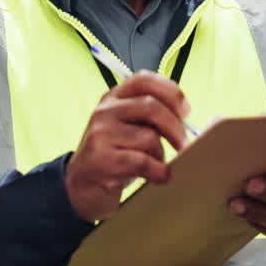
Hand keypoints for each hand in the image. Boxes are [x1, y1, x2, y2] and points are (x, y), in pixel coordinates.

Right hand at [65, 71, 190, 221]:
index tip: (185, 110)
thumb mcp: (126, 126)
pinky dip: (159, 172)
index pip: (144, 80)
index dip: (170, 91)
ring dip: (161, 155)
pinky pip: (144, 162)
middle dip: (176, 127)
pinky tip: (159, 177)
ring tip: (156, 164)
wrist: (81, 185)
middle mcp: (105, 111)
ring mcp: (101, 134)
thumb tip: (185, 114)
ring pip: (149, 137)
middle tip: (184, 144)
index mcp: (113, 98)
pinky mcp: (103, 160)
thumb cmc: (113, 154)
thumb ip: (149, 115)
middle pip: (151, 107)